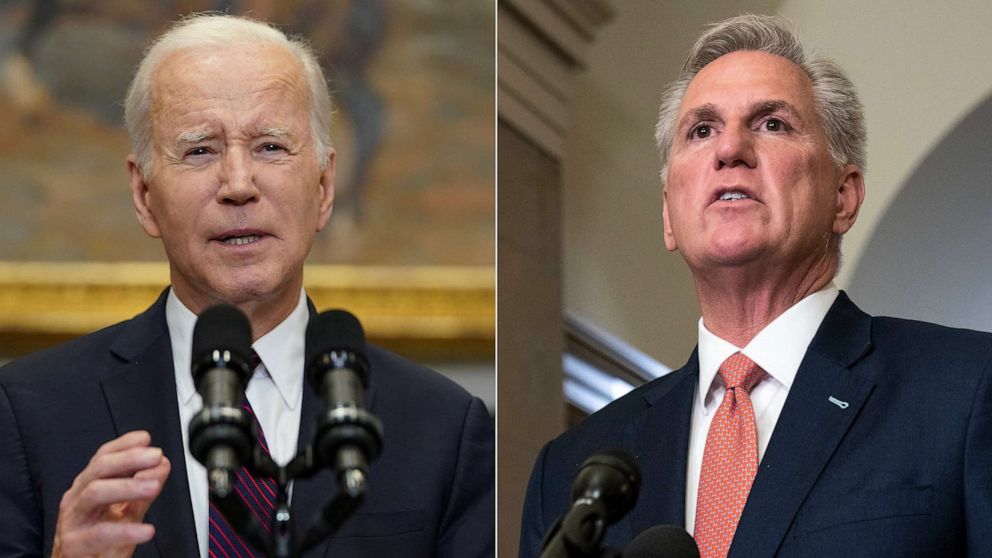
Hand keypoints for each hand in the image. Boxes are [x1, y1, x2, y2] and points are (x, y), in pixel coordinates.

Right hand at [51, 431, 170, 557]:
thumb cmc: (99, 543)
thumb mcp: (126, 513)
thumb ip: (143, 490)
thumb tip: (162, 464)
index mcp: (87, 487)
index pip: (103, 457)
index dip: (124, 445)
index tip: (146, 439)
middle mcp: (76, 499)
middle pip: (98, 469)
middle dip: (129, 459)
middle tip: (155, 457)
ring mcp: (73, 521)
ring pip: (94, 494)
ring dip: (127, 486)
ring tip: (153, 487)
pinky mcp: (73, 544)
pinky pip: (100, 534)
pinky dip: (126, 531)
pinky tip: (146, 530)